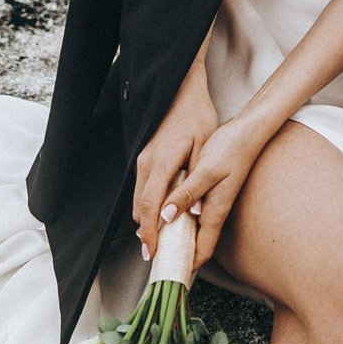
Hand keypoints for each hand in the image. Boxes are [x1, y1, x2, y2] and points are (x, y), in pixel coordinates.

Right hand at [132, 72, 218, 254]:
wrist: (183, 91)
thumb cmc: (197, 117)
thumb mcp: (204, 148)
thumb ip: (196, 182)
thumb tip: (192, 214)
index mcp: (161, 163)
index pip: (150, 206)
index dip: (149, 233)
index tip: (153, 252)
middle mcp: (146, 163)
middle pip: (139, 208)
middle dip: (147, 232)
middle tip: (161, 251)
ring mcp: (142, 160)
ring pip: (138, 199)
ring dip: (148, 219)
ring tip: (165, 237)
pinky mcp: (145, 158)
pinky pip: (142, 188)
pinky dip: (150, 205)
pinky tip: (165, 213)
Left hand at [161, 114, 280, 275]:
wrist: (247, 130)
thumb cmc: (231, 149)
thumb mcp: (206, 171)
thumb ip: (186, 194)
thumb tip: (167, 216)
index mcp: (215, 211)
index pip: (203, 250)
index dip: (189, 266)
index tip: (171, 275)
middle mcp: (214, 210)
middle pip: (197, 243)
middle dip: (178, 254)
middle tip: (157, 259)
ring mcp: (213, 201)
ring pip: (193, 227)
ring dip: (176, 235)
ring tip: (156, 239)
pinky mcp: (210, 190)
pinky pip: (192, 211)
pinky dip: (178, 216)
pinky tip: (167, 211)